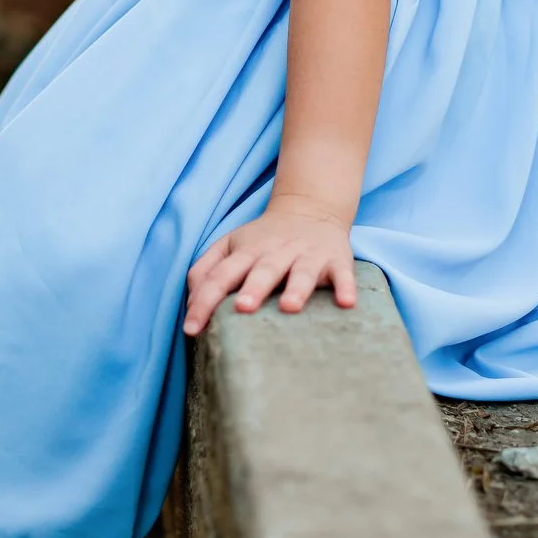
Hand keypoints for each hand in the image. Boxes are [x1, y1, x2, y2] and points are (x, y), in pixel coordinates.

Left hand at [182, 195, 357, 336]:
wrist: (310, 208)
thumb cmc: (262, 239)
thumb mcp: (229, 246)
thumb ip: (205, 270)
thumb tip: (191, 303)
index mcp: (246, 251)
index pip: (220, 276)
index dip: (204, 301)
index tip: (191, 329)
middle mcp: (276, 252)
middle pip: (262, 270)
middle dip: (253, 288)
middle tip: (242, 308)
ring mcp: (307, 255)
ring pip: (301, 272)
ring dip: (296, 288)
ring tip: (290, 307)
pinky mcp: (336, 260)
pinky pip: (342, 274)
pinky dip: (345, 287)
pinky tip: (346, 303)